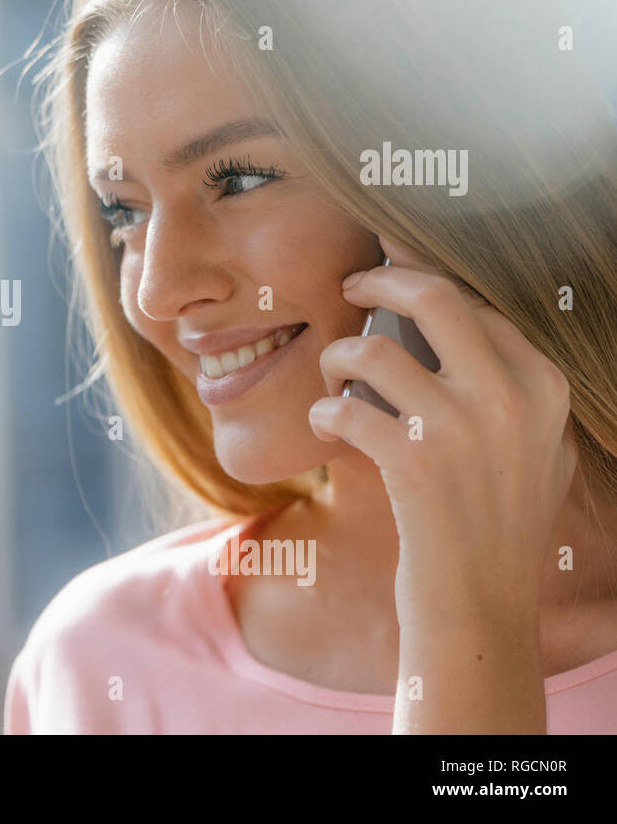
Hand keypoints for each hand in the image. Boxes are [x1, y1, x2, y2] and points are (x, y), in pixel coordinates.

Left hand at [307, 236, 576, 627]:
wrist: (478, 600)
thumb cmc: (493, 521)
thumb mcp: (532, 446)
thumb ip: (506, 386)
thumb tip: (454, 315)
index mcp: (543, 385)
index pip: (474, 303)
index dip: (421, 275)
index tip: (389, 266)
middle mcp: (511, 397)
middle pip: (434, 295)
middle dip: (380, 278)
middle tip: (351, 284)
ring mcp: (462, 428)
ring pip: (373, 350)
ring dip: (337, 358)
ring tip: (333, 381)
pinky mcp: (412, 462)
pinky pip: (344, 406)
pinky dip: (323, 412)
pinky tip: (326, 426)